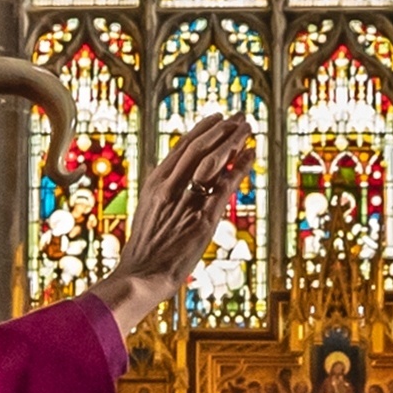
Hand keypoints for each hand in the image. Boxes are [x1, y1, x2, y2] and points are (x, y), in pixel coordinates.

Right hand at [90, 112, 254, 336]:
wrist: (141, 275)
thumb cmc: (144, 251)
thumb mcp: (148, 214)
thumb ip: (162, 196)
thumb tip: (172, 186)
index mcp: (155, 183)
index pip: (182, 147)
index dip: (202, 130)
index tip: (216, 119)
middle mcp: (171, 186)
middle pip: (200, 147)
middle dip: (222, 128)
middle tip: (239, 117)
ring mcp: (187, 200)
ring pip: (213, 160)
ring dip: (233, 140)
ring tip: (247, 126)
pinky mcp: (203, 218)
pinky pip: (225, 186)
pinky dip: (240, 167)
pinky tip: (251, 155)